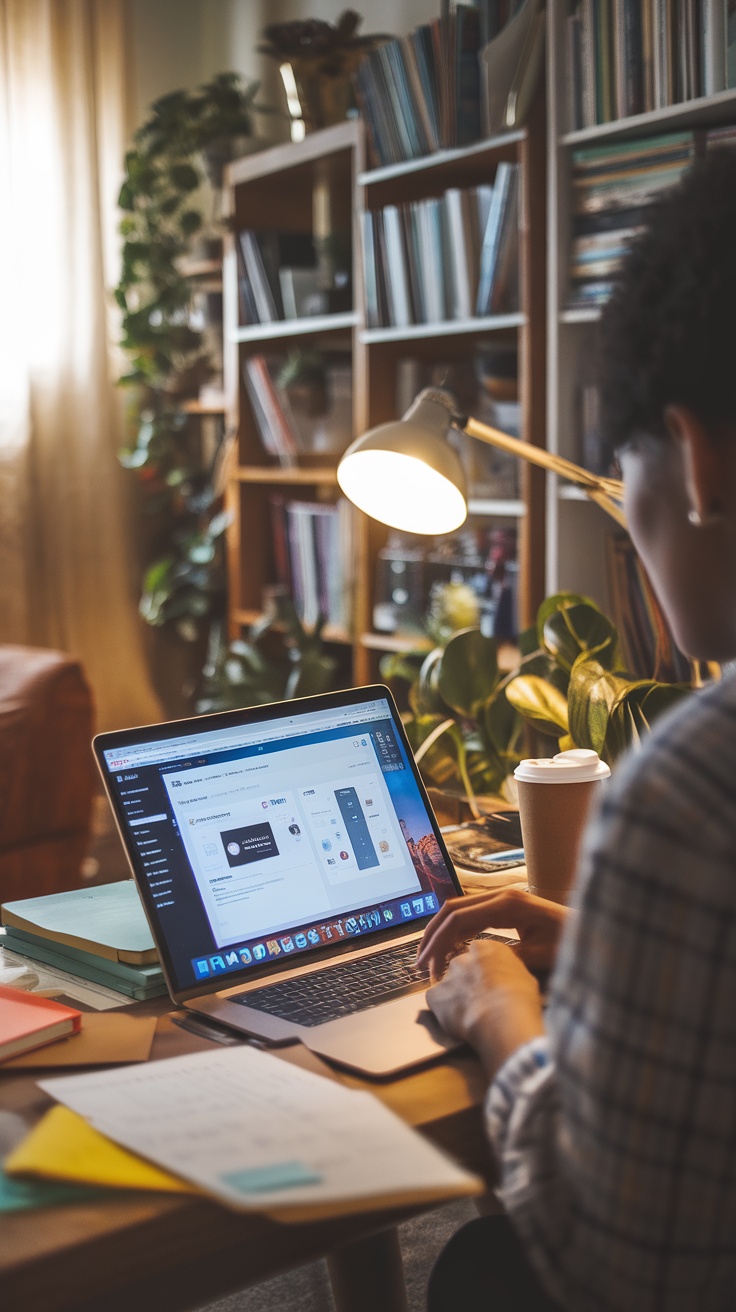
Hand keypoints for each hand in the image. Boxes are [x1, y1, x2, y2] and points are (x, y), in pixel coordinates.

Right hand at [416, 886, 568, 980]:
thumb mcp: (539, 955)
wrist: (591, 930)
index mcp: (507, 903)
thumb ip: (507, 957)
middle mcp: (501, 896)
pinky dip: (456, 932)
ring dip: (441, 933)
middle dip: (432, 936)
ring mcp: (502, 899)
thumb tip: (475, 964)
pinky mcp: (505, 908)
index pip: (459, 918)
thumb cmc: (571, 942)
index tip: (428, 965)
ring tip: (429, 959)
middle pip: (452, 910)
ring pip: (459, 911)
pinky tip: (451, 950)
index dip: (439, 941)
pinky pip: (472, 916)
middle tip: (420, 963)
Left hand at [426, 939, 544, 1078]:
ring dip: (456, 996)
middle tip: (480, 1000)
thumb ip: (510, 971)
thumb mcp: (526, 977)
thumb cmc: (519, 1000)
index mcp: (487, 948)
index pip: (480, 954)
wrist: (503, 1019)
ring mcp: (447, 975)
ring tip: (470, 1014)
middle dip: (468, 982)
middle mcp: (464, 957)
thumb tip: (509, 977)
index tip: (490, 982)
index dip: (485, 971)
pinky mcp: (435, 994)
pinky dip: (443, 1010)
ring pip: (449, 985)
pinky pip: (436, 1001)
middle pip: (462, 968)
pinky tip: (457, 1020)